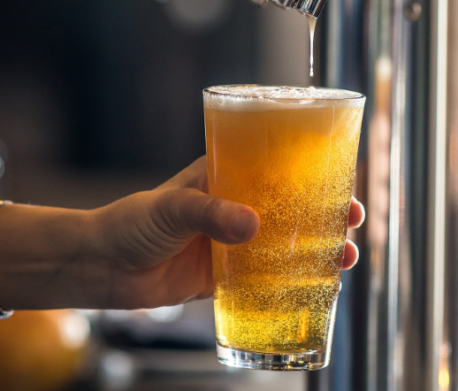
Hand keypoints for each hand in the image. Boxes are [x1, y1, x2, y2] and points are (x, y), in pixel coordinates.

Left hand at [92, 156, 364, 308]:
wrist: (104, 265)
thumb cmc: (133, 221)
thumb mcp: (173, 206)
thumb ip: (210, 213)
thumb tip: (253, 226)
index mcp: (226, 177)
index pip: (278, 168)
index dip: (312, 174)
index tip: (342, 180)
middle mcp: (236, 207)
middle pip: (292, 207)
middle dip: (326, 213)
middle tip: (352, 220)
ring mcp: (233, 242)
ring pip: (286, 243)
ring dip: (317, 249)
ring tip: (344, 257)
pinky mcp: (225, 276)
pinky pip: (266, 279)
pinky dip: (291, 283)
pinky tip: (314, 288)